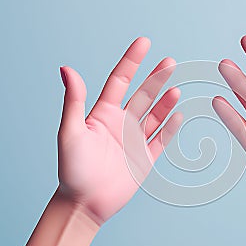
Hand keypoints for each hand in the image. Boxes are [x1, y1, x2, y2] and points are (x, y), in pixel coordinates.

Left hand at [56, 37, 182, 224]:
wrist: (85, 202)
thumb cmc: (73, 168)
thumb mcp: (70, 132)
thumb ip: (74, 101)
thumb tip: (67, 68)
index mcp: (104, 114)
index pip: (120, 80)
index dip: (132, 61)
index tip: (144, 42)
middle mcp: (122, 123)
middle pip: (143, 95)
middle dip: (156, 78)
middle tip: (169, 62)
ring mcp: (135, 140)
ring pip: (155, 116)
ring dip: (166, 102)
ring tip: (175, 90)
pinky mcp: (145, 158)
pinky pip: (161, 139)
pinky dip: (170, 128)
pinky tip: (178, 115)